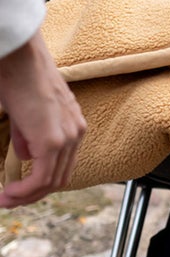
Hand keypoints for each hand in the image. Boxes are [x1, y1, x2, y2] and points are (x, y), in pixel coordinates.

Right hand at [0, 31, 86, 206]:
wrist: (19, 55)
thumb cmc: (17, 74)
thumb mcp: (25, 111)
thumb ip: (28, 135)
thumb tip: (25, 156)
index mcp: (72, 124)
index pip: (63, 164)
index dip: (42, 181)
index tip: (20, 189)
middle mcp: (76, 132)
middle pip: (60, 177)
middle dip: (34, 194)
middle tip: (10, 201)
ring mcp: (67, 138)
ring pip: (52, 182)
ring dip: (27, 196)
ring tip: (6, 201)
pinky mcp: (52, 141)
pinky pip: (42, 178)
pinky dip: (26, 191)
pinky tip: (9, 194)